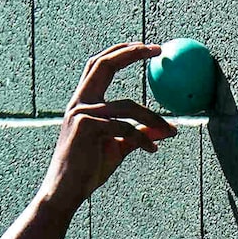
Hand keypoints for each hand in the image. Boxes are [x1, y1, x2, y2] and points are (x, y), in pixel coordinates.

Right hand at [37, 44, 177, 213]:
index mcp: (84, 102)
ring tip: (171, 131)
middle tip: (157, 49)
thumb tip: (166, 129)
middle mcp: (79, 102)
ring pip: (127, 106)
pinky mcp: (86, 128)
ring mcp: (81, 113)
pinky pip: (125, 129)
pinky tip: (153, 150)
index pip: (100, 65)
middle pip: (104, 65)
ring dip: (153, 117)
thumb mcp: (118, 147)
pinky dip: (143, 138)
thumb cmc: (89, 169)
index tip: (146, 47)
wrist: (67, 191)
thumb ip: (139, 134)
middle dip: (131, 52)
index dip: (122, 51)